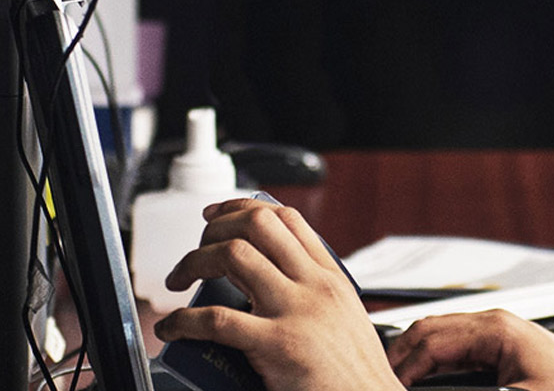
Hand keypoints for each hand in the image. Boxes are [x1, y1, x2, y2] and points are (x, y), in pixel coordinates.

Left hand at [155, 199, 405, 390]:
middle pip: (257, 225)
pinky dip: (183, 321)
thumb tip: (267, 283)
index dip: (244, 207)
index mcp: (331, 278)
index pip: (287, 219)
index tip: (218, 216)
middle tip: (197, 251)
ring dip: (193, 262)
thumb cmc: (354, 372)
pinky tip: (173, 329)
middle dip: (215, 229)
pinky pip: (216, 320)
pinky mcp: (276, 345)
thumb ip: (314, 294)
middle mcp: (315, 286)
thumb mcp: (344, 317)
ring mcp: (296, 311)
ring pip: (233, 256)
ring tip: (180, 280)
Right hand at [387, 309, 553, 390]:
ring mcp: (495, 333)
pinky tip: (423, 383)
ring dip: (414, 359)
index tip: (384, 389)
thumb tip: (431, 386)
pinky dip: (432, 362)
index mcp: (495, 329)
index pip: (428, 340)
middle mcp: (493, 324)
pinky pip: (454, 348)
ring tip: (395, 384)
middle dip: (399, 358)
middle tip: (379, 384)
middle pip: (426, 331)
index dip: (401, 369)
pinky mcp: (500, 347)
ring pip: (437, 336)